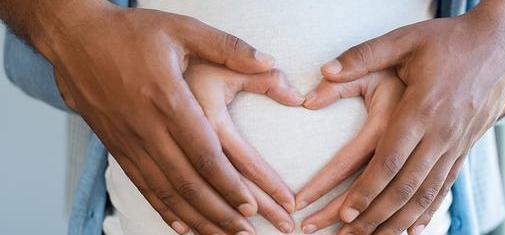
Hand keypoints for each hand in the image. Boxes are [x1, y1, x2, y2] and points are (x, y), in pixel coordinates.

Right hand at [36, 2, 295, 233]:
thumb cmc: (132, 32)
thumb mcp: (183, 29)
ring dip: (197, 218)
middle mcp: (147, 127)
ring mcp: (129, 141)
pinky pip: (143, 187)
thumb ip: (229, 47)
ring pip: (166, 191)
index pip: (204, 154)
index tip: (252, 205)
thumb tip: (270, 61)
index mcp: (168, 99)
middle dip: (220, 212)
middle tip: (246, 232)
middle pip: (188, 182)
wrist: (74, 37)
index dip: (229, 184)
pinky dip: (166, 210)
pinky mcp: (116, 147)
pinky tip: (184, 227)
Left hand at [303, 6, 504, 233]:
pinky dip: (428, 211)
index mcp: (421, 109)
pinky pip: (445, 187)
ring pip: (426, 194)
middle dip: (375, 216)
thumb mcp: (405, 39)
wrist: (501, 44)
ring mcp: (456, 144)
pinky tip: (413, 229)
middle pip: (405, 187)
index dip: (366, 191)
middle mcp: (440, 134)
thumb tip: (324, 70)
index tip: (344, 212)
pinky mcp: (465, 147)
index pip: (389, 161)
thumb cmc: (450, 41)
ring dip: (398, 221)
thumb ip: (363, 56)